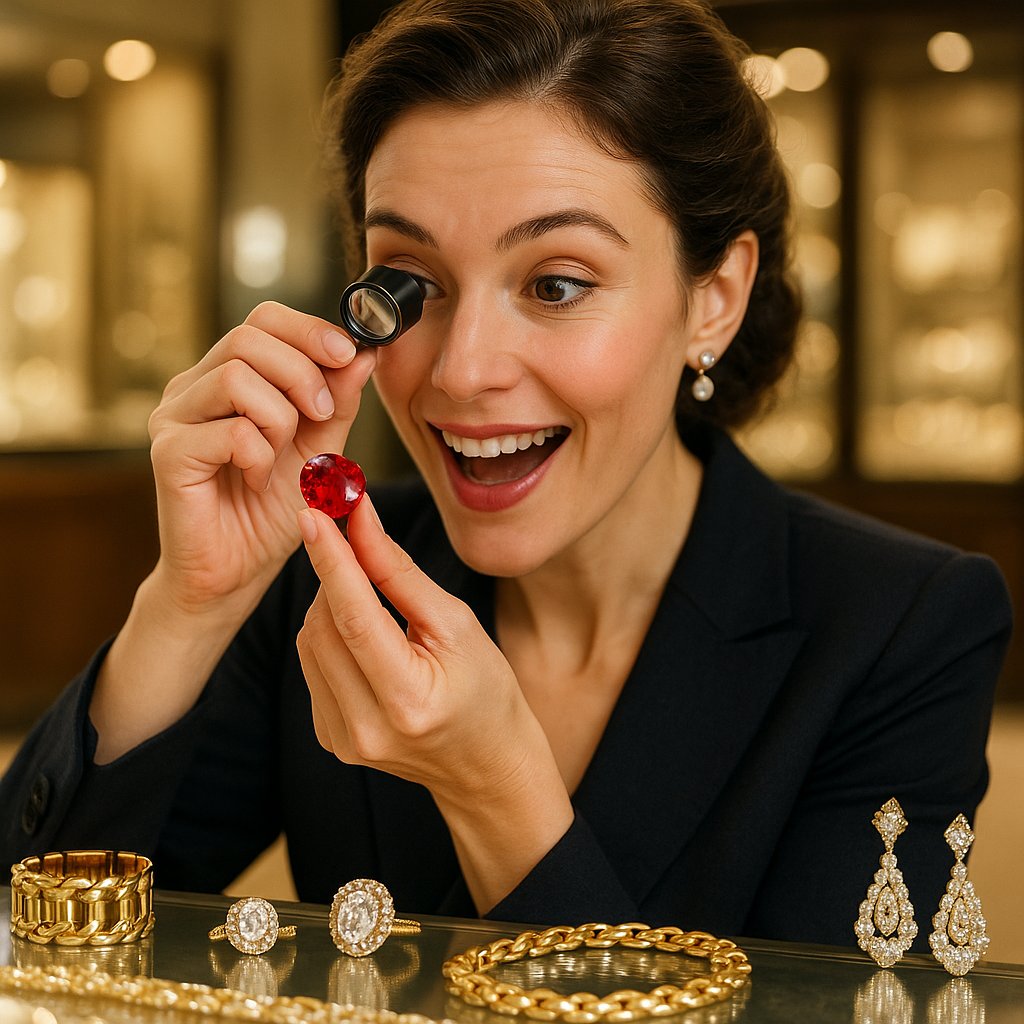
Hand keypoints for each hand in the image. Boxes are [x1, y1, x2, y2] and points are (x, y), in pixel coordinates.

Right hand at [147, 302, 375, 615]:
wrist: (235, 572)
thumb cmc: (272, 511)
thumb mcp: (320, 449)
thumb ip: (339, 402)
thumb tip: (364, 352)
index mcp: (226, 375)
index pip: (264, 318)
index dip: (310, 331)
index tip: (349, 356)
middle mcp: (193, 386)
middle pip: (249, 337)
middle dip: (302, 373)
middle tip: (323, 415)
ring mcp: (174, 417)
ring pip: (236, 377)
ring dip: (280, 418)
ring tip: (282, 456)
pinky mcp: (168, 453)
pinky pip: (229, 430)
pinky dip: (259, 456)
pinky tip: (259, 481)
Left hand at [296, 497, 573, 909]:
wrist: (486, 765)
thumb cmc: (485, 689)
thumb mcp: (457, 624)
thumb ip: (401, 574)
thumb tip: (359, 521)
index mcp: (409, 700)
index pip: (355, 619)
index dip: (331, 561)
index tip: (312, 513)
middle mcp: (367, 727)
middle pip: (324, 627)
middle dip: (334, 574)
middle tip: (351, 536)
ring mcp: (344, 740)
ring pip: (310, 643)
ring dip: (330, 604)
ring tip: (372, 596)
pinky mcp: (330, 740)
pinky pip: (312, 666)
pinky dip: (330, 636)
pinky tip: (364, 637)